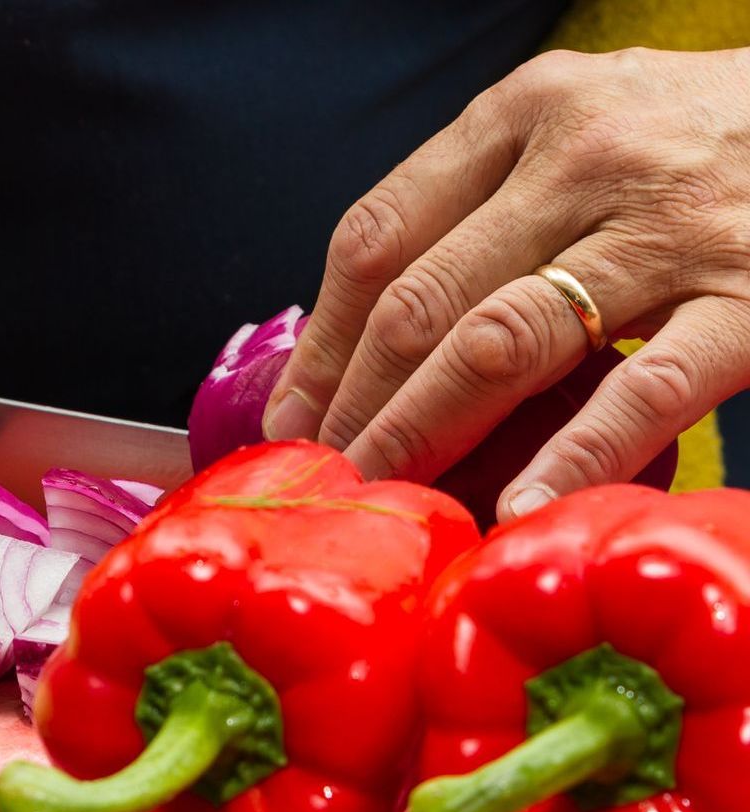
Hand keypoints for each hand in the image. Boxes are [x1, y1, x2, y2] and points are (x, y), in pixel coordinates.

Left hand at [266, 47, 749, 520]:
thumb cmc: (705, 139)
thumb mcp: (583, 130)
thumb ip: (486, 204)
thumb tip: (368, 334)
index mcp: (526, 114)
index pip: (379, 234)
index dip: (323, 337)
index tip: (296, 410)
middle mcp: (584, 161)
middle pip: (421, 299)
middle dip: (358, 402)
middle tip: (328, 472)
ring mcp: (668, 232)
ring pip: (502, 343)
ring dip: (426, 430)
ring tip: (388, 492)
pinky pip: (643, 389)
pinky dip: (575, 455)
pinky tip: (522, 506)